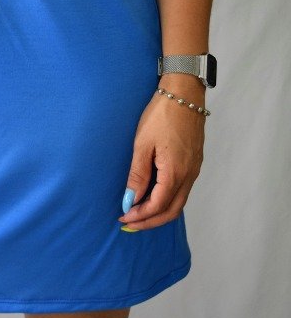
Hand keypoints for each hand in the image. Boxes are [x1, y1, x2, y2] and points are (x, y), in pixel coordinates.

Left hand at [118, 85, 205, 230]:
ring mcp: (195, 169)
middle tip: (129, 225)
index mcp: (176, 171)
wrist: (184, 93)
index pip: (158, 205)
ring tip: (139, 214)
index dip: (140, 216)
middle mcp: (189, 175)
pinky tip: (153, 196)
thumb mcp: (142, 143)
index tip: (123, 217)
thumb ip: (137, 175)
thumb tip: (130, 200)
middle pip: (172, 211)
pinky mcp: (195, 163)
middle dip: (150, 222)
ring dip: (159, 212)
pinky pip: (183, 190)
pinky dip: (168, 200)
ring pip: (179, 202)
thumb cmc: (162, 114)